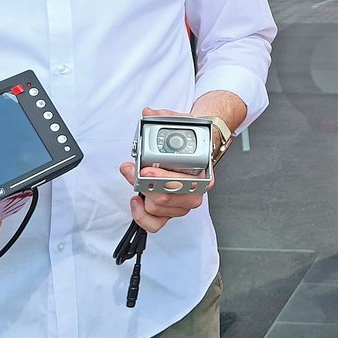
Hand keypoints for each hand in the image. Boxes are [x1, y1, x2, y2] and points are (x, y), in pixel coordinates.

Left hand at [118, 107, 212, 232]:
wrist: (198, 150)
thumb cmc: (191, 141)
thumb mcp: (181, 124)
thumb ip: (165, 117)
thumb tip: (149, 113)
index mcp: (203, 174)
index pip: (181, 182)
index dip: (158, 177)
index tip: (144, 169)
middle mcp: (195, 192)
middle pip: (165, 198)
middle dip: (144, 184)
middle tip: (133, 170)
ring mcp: (183, 204)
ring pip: (159, 210)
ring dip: (143, 195)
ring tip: (137, 181)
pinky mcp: (171, 211)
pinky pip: (156, 224)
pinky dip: (143, 216)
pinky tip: (137, 201)